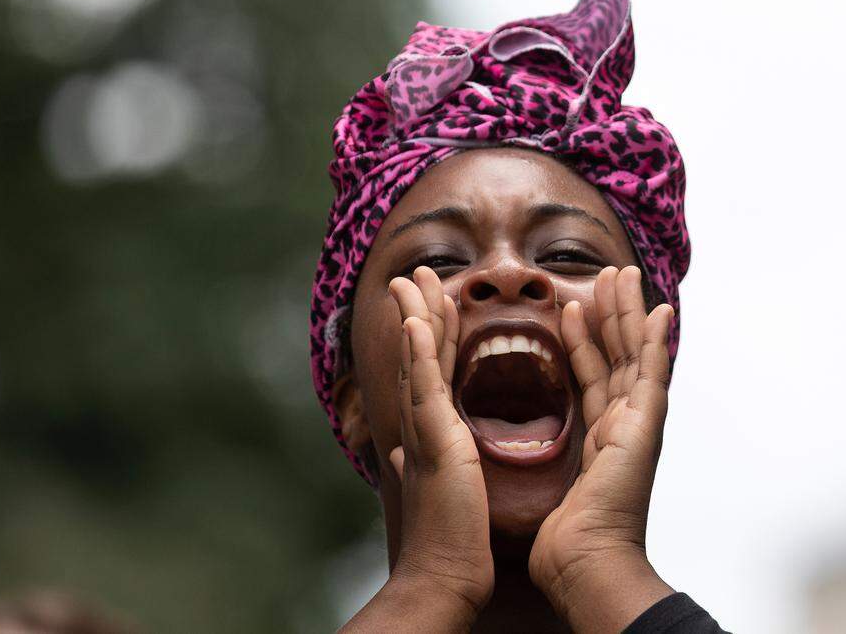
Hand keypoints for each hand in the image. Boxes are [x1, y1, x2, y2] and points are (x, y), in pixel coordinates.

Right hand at [387, 266, 493, 619]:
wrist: (444, 572)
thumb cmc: (446, 537)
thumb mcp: (434, 487)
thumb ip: (419, 461)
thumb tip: (400, 452)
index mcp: (426, 430)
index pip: (429, 370)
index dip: (431, 332)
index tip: (434, 302)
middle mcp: (418, 423)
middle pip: (418, 354)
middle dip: (418, 309)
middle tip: (417, 273)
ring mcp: (422, 427)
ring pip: (418, 360)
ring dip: (415, 314)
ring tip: (414, 277)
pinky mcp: (432, 438)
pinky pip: (426, 384)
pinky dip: (418, 350)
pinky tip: (415, 319)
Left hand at [529, 265, 673, 631]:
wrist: (586, 563)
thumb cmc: (565, 541)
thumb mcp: (543, 486)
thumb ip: (526, 461)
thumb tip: (487, 453)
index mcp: (600, 437)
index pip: (591, 376)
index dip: (583, 340)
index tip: (571, 308)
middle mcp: (623, 425)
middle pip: (617, 356)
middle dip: (612, 314)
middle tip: (608, 274)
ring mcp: (639, 423)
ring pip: (634, 353)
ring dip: (629, 311)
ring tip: (623, 274)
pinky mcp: (646, 424)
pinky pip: (651, 371)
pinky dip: (656, 339)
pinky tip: (659, 309)